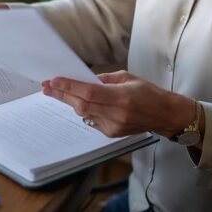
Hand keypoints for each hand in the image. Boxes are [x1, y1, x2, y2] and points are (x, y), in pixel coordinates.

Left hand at [41, 71, 194, 138]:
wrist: (165, 115)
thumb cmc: (149, 93)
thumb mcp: (127, 78)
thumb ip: (104, 79)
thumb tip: (83, 80)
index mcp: (122, 97)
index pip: (89, 93)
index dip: (69, 87)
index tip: (54, 81)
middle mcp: (116, 114)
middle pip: (82, 105)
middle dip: (62, 94)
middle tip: (46, 87)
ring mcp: (113, 126)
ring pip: (84, 113)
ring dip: (69, 102)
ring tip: (55, 92)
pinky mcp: (112, 134)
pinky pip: (91, 120)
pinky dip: (83, 110)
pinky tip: (76, 102)